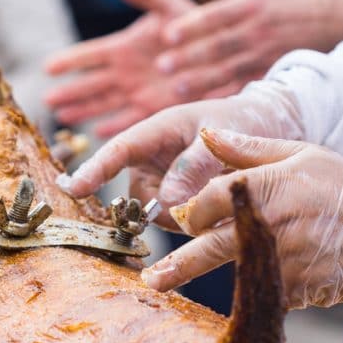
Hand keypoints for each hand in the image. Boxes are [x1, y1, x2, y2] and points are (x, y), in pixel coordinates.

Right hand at [43, 0, 194, 137]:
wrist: (221, 51)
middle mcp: (125, 72)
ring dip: (84, 111)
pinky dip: (113, 126)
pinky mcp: (153, 108)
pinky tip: (96, 132)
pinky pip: (128, 120)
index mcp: (124, 47)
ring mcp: (136, 92)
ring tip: (63, 117)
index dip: (70, 60)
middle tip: (47, 100)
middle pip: (90, 84)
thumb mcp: (170, 6)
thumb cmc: (196, 24)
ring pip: (103, 104)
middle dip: (69, 92)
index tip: (48, 66)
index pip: (90, 55)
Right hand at [58, 82, 304, 223]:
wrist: (269, 128)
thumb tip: (166, 202)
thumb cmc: (244, 121)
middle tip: (208, 195)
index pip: (119, 151)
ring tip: (220, 191)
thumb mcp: (223, 138)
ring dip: (184, 215)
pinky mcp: (173, 200)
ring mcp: (161, 181)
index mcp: (157, 131)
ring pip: (156, 214)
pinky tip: (218, 204)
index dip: (95, 170)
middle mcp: (152, 159)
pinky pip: (173, 221)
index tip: (74, 189)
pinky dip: (194, 220)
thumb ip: (195, 166)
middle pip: (139, 196)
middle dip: (165, 206)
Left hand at [142, 129, 342, 308]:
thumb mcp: (298, 153)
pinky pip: (266, 293)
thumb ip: (247, 148)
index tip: (188, 220)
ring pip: (234, 274)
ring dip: (205, 280)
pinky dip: (259, 290)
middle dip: (176, 265)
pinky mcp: (298, 289)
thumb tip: (207, 133)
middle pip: (210, 248)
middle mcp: (269, 225)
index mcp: (265, 188)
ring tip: (168, 287)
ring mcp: (283, 261)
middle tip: (150, 279)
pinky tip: (257, 285)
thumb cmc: (341, 184)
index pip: (209, 202)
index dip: (193, 213)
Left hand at [157, 0, 342, 100]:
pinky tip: (204, 105)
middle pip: (219, 45)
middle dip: (190, 56)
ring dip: (202, 80)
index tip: (166, 36)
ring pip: (229, 69)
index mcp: (255, 4)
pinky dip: (225, 96)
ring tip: (176, 88)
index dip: (192, 26)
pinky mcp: (273, 72)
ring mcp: (266, 54)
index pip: (217, 16)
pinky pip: (246, 86)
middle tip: (161, 66)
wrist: (341, 18)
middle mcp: (259, 30)